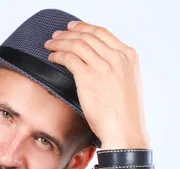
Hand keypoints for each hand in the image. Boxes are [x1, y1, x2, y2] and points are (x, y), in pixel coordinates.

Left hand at [44, 19, 149, 148]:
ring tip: (50, 44)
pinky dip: (58, 55)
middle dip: (69, 32)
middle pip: (88, 35)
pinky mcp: (88, 77)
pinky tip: (52, 57)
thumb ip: (117, 72)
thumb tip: (102, 69)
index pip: (103, 33)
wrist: (125, 131)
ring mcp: (103, 66)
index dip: (85, 27)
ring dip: (60, 42)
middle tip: (57, 35)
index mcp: (129, 57)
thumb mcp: (128, 86)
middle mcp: (117, 57)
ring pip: (77, 44)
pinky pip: (69, 58)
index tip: (73, 27)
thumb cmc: (125, 116)